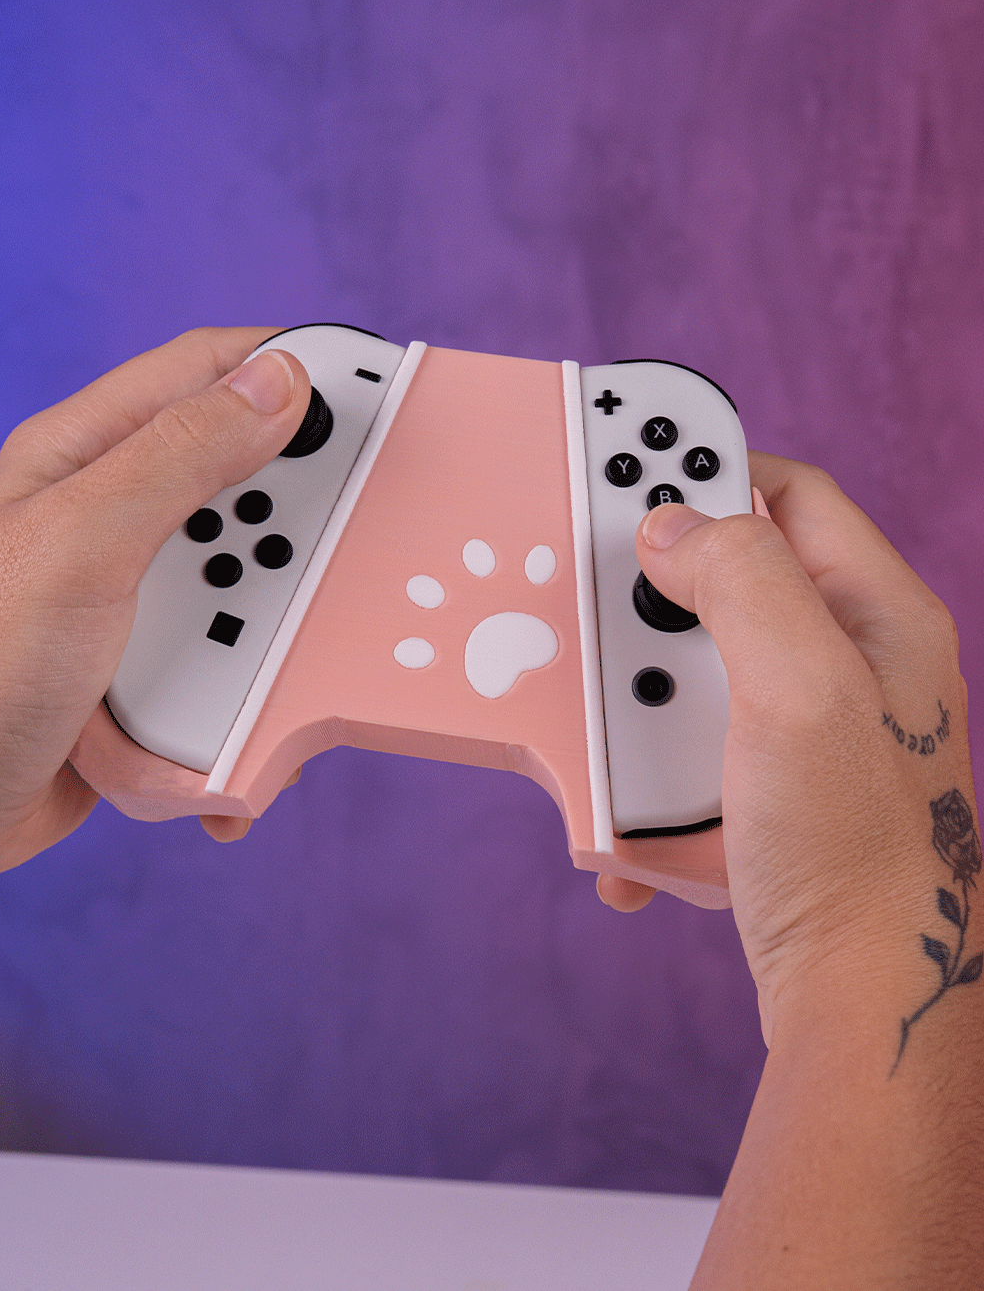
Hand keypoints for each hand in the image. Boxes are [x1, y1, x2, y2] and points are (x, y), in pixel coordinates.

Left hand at [0, 328, 310, 893]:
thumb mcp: (82, 543)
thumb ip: (180, 459)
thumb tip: (279, 384)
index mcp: (90, 456)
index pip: (209, 372)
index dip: (294, 367)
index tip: (377, 390)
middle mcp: (120, 519)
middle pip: (252, 486)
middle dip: (299, 527)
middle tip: (335, 556)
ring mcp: (141, 600)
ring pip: (255, 589)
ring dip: (270, 637)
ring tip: (252, 670)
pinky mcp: (156, 675)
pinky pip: (233, 673)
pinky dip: (248, 709)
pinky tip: (238, 736)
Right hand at [599, 453, 977, 1043]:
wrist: (860, 1007)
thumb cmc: (857, 859)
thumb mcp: (801, 692)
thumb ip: (740, 582)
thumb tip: (673, 529)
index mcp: (874, 616)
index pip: (785, 491)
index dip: (704, 466)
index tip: (623, 462)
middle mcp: (842, 664)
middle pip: (720, 582)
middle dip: (644, 611)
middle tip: (595, 621)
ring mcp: (798, 732)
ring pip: (682, 676)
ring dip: (632, 716)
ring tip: (618, 755)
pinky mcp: (759, 792)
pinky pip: (675, 761)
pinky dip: (640, 793)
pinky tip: (635, 835)